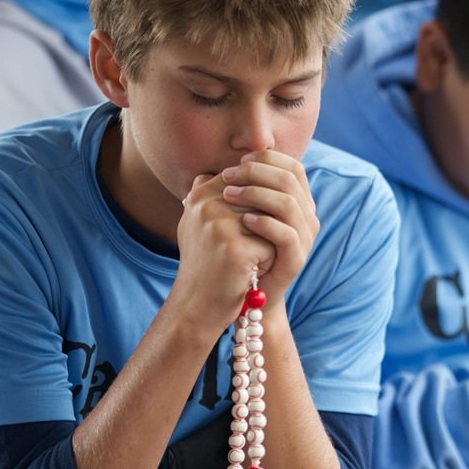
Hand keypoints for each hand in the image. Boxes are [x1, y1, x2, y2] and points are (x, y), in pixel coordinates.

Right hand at [171, 172, 275, 335]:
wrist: (196, 306)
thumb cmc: (206, 264)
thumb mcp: (204, 221)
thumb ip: (219, 191)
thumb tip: (245, 162)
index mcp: (201, 193)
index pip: (252, 180)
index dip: (260, 207)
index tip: (246, 232)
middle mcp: (206, 204)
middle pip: (264, 200)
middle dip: (265, 227)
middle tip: (245, 251)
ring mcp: (218, 225)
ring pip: (271, 220)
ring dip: (267, 242)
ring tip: (247, 260)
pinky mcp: (233, 248)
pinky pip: (272, 243)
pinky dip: (267, 260)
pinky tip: (248, 272)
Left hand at [219, 149, 319, 297]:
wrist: (244, 292)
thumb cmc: (239, 250)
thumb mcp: (235, 219)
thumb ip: (230, 196)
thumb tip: (203, 174)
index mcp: (298, 201)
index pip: (291, 167)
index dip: (266, 160)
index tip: (238, 162)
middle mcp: (306, 216)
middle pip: (289, 180)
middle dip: (255, 174)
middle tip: (226, 177)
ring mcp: (304, 238)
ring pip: (289, 204)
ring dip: (256, 194)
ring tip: (228, 196)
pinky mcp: (297, 259)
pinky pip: (286, 235)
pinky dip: (264, 223)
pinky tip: (242, 221)